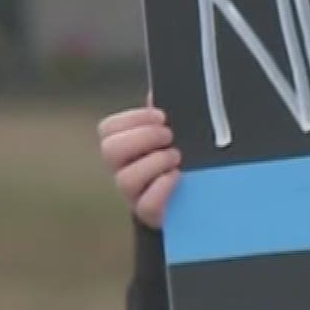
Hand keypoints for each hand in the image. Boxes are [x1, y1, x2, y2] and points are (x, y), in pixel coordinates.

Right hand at [98, 103, 180, 229]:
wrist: (200, 200)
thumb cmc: (184, 160)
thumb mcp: (178, 134)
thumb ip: (166, 116)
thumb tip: (157, 93)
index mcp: (126, 147)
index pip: (108, 128)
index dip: (133, 118)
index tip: (161, 116)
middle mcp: (123, 170)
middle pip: (110, 150)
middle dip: (143, 137)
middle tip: (169, 136)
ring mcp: (134, 195)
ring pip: (126, 179)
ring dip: (155, 162)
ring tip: (177, 158)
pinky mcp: (150, 216)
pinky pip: (147, 204)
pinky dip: (163, 187)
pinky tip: (178, 177)